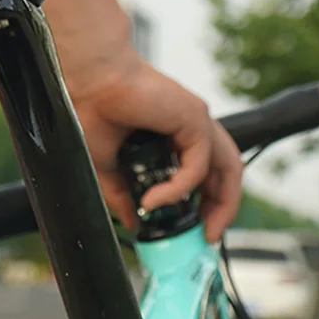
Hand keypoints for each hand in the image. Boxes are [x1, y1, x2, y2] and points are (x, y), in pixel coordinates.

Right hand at [61, 37, 242, 242]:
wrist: (90, 81)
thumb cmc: (93, 109)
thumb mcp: (106, 164)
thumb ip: (121, 194)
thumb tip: (132, 222)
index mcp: (171, 134)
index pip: (204, 172)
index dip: (204, 201)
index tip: (193, 228)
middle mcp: (189, 126)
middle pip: (224, 172)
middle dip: (222, 207)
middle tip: (206, 236)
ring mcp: (196, 121)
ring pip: (228, 167)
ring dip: (223, 203)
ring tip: (204, 230)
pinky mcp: (195, 118)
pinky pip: (198, 165)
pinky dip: (180, 188)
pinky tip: (155, 199)